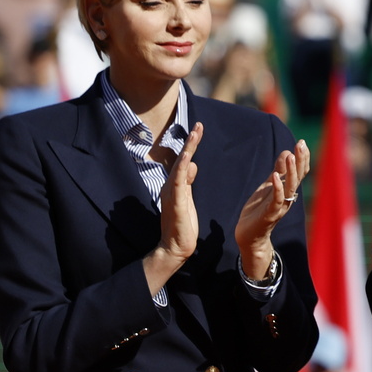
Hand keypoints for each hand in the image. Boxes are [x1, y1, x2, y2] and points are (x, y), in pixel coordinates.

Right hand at [145, 122, 203, 293]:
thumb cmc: (182, 224)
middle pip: (181, 159)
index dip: (191, 145)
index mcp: (176, 184)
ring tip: (195, 135)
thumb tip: (191, 164)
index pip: (185, 160)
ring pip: (179, 167)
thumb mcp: (187, 198)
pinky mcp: (176, 204)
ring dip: (187, 150)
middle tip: (199, 125)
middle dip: (191, 141)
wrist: (175, 247)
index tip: (199, 129)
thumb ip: (188, 181)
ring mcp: (172, 194)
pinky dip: (181, 170)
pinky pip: (178, 184)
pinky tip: (186, 159)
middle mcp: (172, 186)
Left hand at [235, 139, 309, 279]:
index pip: (300, 172)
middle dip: (300, 160)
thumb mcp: (268, 186)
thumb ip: (278, 171)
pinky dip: (277, 188)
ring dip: (291, 172)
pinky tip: (274, 176)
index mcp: (287, 190)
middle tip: (300, 144)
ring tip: (290, 155)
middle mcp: (288, 197)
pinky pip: (276, 200)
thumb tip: (286, 152)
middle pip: (298, 177)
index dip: (302, 158)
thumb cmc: (259, 209)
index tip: (302, 143)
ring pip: (290, 187)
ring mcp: (280, 206)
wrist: (249, 235)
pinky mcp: (270, 215)